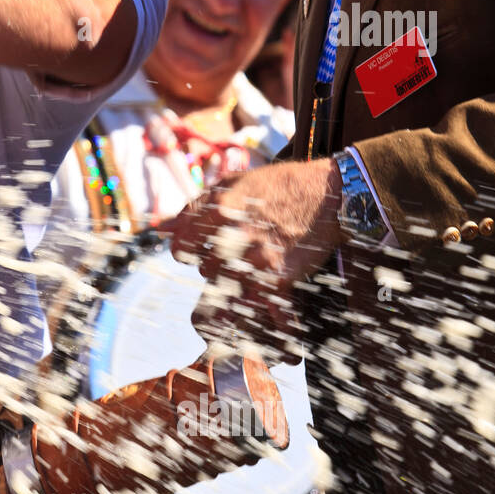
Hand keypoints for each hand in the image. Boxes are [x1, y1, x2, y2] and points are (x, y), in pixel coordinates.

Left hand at [163, 159, 343, 345]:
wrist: (331, 195)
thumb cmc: (279, 185)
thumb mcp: (233, 183)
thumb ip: (196, 206)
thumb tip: (163, 227)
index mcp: (220, 209)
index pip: (181, 248)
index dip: (187, 252)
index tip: (198, 251)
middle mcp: (235, 234)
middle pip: (205, 269)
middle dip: (216, 265)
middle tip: (236, 256)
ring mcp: (257, 258)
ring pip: (228, 286)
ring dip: (238, 283)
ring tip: (254, 270)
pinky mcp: (279, 277)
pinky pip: (260, 304)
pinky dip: (267, 311)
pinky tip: (275, 310)